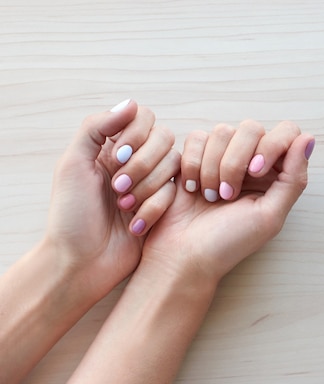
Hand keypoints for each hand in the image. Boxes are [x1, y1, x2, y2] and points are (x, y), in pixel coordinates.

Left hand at [45, 99, 179, 299]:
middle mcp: (136, 160)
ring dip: (148, 188)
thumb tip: (131, 104)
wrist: (82, 262)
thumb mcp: (73, 163)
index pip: (144, 118)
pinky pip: (175, 195)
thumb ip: (97, 127)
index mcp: (112, 146)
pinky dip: (153, 209)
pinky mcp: (165, 206)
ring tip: (124, 207)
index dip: (138, 133)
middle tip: (118, 187)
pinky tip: (135, 225)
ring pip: (174, 166)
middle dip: (144, 164)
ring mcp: (153, 183)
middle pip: (165, 139)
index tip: (119, 155)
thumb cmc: (71, 215)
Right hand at [141, 120, 314, 295]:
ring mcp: (222, 156)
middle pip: (251, 128)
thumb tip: (309, 139)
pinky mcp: (194, 156)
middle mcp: (252, 160)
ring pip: (222, 131)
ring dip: (213, 167)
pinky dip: (193, 164)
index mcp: (276, 173)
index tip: (255, 172)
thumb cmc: (229, 242)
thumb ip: (294, 178)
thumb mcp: (270, 215)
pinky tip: (192, 188)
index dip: (271, 146)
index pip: (287, 132)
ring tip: (210, 196)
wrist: (183, 255)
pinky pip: (197, 137)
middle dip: (235, 162)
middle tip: (227, 195)